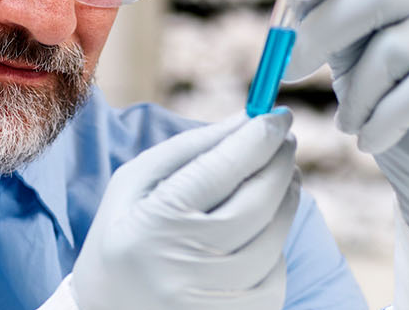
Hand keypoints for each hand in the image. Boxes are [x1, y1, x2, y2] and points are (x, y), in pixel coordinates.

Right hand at [71, 112, 299, 309]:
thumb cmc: (122, 237)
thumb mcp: (134, 184)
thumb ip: (189, 148)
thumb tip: (247, 119)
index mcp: (154, 223)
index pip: (221, 170)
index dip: (258, 138)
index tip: (279, 116)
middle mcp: (185, 265)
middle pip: (257, 203)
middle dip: (279, 162)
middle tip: (285, 139)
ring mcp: (213, 299)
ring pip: (274, 237)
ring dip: (286, 199)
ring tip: (280, 177)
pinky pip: (275, 272)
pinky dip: (275, 243)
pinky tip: (261, 228)